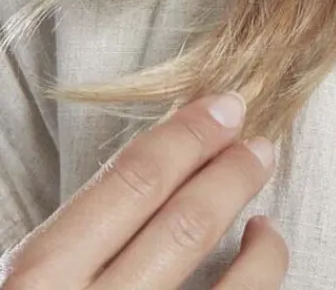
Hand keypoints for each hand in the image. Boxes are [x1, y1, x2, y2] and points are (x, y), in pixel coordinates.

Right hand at [1, 92, 286, 287]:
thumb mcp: (19, 284)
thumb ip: (68, 249)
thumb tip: (159, 172)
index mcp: (37, 284)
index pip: (130, 185)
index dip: (187, 136)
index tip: (224, 106)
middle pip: (185, 226)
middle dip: (232, 174)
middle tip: (260, 143)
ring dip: (263, 246)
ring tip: (267, 219)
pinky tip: (254, 279)